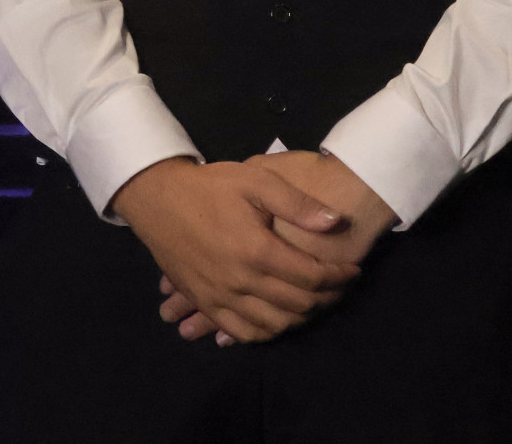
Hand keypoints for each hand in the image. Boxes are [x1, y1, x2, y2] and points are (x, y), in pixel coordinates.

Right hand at [159, 150, 399, 342]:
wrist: (158, 199)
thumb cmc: (210, 186)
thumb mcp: (256, 179)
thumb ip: (297, 204)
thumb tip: (335, 222)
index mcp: (258, 250)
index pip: (312, 277)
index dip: (339, 277)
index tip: (353, 270)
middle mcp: (241, 281)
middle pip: (297, 305)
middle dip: (327, 299)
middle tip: (341, 287)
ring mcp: (220, 297)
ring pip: (273, 325)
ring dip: (301, 319)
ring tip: (315, 302)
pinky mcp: (205, 303)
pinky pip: (241, 332)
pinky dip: (266, 332)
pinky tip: (278, 320)